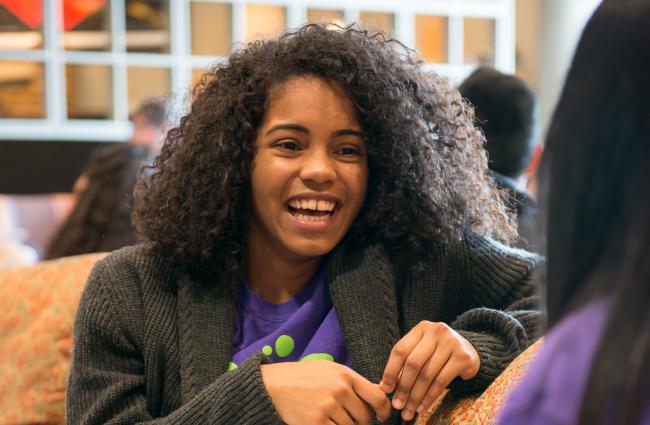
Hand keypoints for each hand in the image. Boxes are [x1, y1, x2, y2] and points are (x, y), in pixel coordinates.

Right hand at [261, 360, 391, 424]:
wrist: (275, 384)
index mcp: (346, 375)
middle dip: (362, 423)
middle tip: (353, 421)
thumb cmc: (305, 377)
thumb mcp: (331, 370)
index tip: (382, 416)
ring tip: (334, 419)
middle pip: (365, 417)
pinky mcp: (317, 421)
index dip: (384, 410)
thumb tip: (379, 393)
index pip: (377, 396)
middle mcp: (340, 390)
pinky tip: (326, 422)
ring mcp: (328, 406)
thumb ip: (353, 381)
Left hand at [380, 321, 479, 420]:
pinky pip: (441, 381)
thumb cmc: (438, 353)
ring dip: (416, 396)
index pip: (400, 350)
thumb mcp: (422, 351)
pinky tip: (422, 407)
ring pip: (427, 375)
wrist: (469, 351)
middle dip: (403, 387)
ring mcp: (451, 342)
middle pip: (413, 363)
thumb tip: (385, 387)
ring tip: (409, 410)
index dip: (390, 371)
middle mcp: (436, 331)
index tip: (386, 389)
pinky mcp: (463, 357)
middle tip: (397, 405)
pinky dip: (429, 397)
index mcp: (421, 328)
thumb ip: (405, 364)